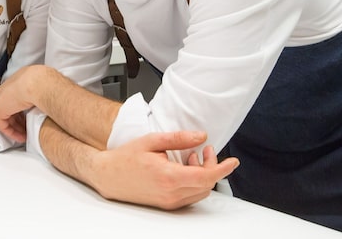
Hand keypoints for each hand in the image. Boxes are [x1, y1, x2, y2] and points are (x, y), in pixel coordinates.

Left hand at [0, 65, 44, 141]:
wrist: (37, 82)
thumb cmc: (43, 82)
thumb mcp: (41, 87)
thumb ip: (40, 94)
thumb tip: (47, 99)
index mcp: (16, 81)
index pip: (15, 99)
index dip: (23, 111)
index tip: (31, 118)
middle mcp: (6, 89)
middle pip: (10, 109)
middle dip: (19, 121)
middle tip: (29, 128)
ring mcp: (1, 99)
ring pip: (6, 118)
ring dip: (16, 128)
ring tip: (26, 135)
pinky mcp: (0, 110)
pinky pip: (3, 125)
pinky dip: (12, 133)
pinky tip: (21, 137)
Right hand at [90, 131, 238, 209]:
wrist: (108, 176)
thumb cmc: (126, 158)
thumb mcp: (152, 141)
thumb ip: (179, 138)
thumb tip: (201, 136)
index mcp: (168, 176)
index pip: (206, 176)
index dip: (223, 168)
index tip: (233, 161)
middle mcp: (171, 193)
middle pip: (206, 184)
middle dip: (212, 166)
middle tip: (206, 150)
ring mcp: (169, 201)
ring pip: (200, 192)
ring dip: (203, 174)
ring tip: (192, 157)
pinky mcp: (166, 204)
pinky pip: (190, 196)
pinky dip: (195, 182)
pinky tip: (185, 168)